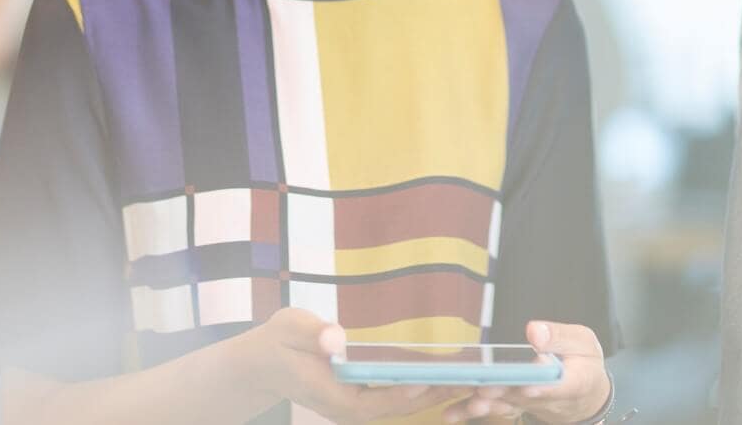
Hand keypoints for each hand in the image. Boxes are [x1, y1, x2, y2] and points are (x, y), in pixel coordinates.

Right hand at [240, 308, 462, 423]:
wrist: (262, 364)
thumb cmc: (277, 343)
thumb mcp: (289, 329)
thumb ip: (312, 334)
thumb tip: (335, 338)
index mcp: (338, 398)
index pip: (387, 397)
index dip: (418, 388)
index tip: (448, 375)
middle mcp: (353, 410)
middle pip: (406, 405)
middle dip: (441, 393)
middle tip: (479, 378)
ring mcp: (359, 408)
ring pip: (407, 404)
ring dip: (440, 393)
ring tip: (477, 378)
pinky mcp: (364, 401)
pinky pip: (400, 398)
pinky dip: (425, 389)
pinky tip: (450, 376)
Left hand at [441, 322, 608, 423]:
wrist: (585, 393)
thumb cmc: (583, 362)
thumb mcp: (582, 343)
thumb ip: (559, 336)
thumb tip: (535, 331)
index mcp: (571, 381)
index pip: (556, 386)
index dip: (541, 387)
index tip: (528, 386)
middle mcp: (546, 398)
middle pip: (523, 397)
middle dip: (503, 394)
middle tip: (485, 390)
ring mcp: (527, 404)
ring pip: (504, 406)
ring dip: (484, 405)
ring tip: (468, 402)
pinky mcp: (512, 405)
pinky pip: (491, 409)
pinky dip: (469, 411)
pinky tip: (450, 414)